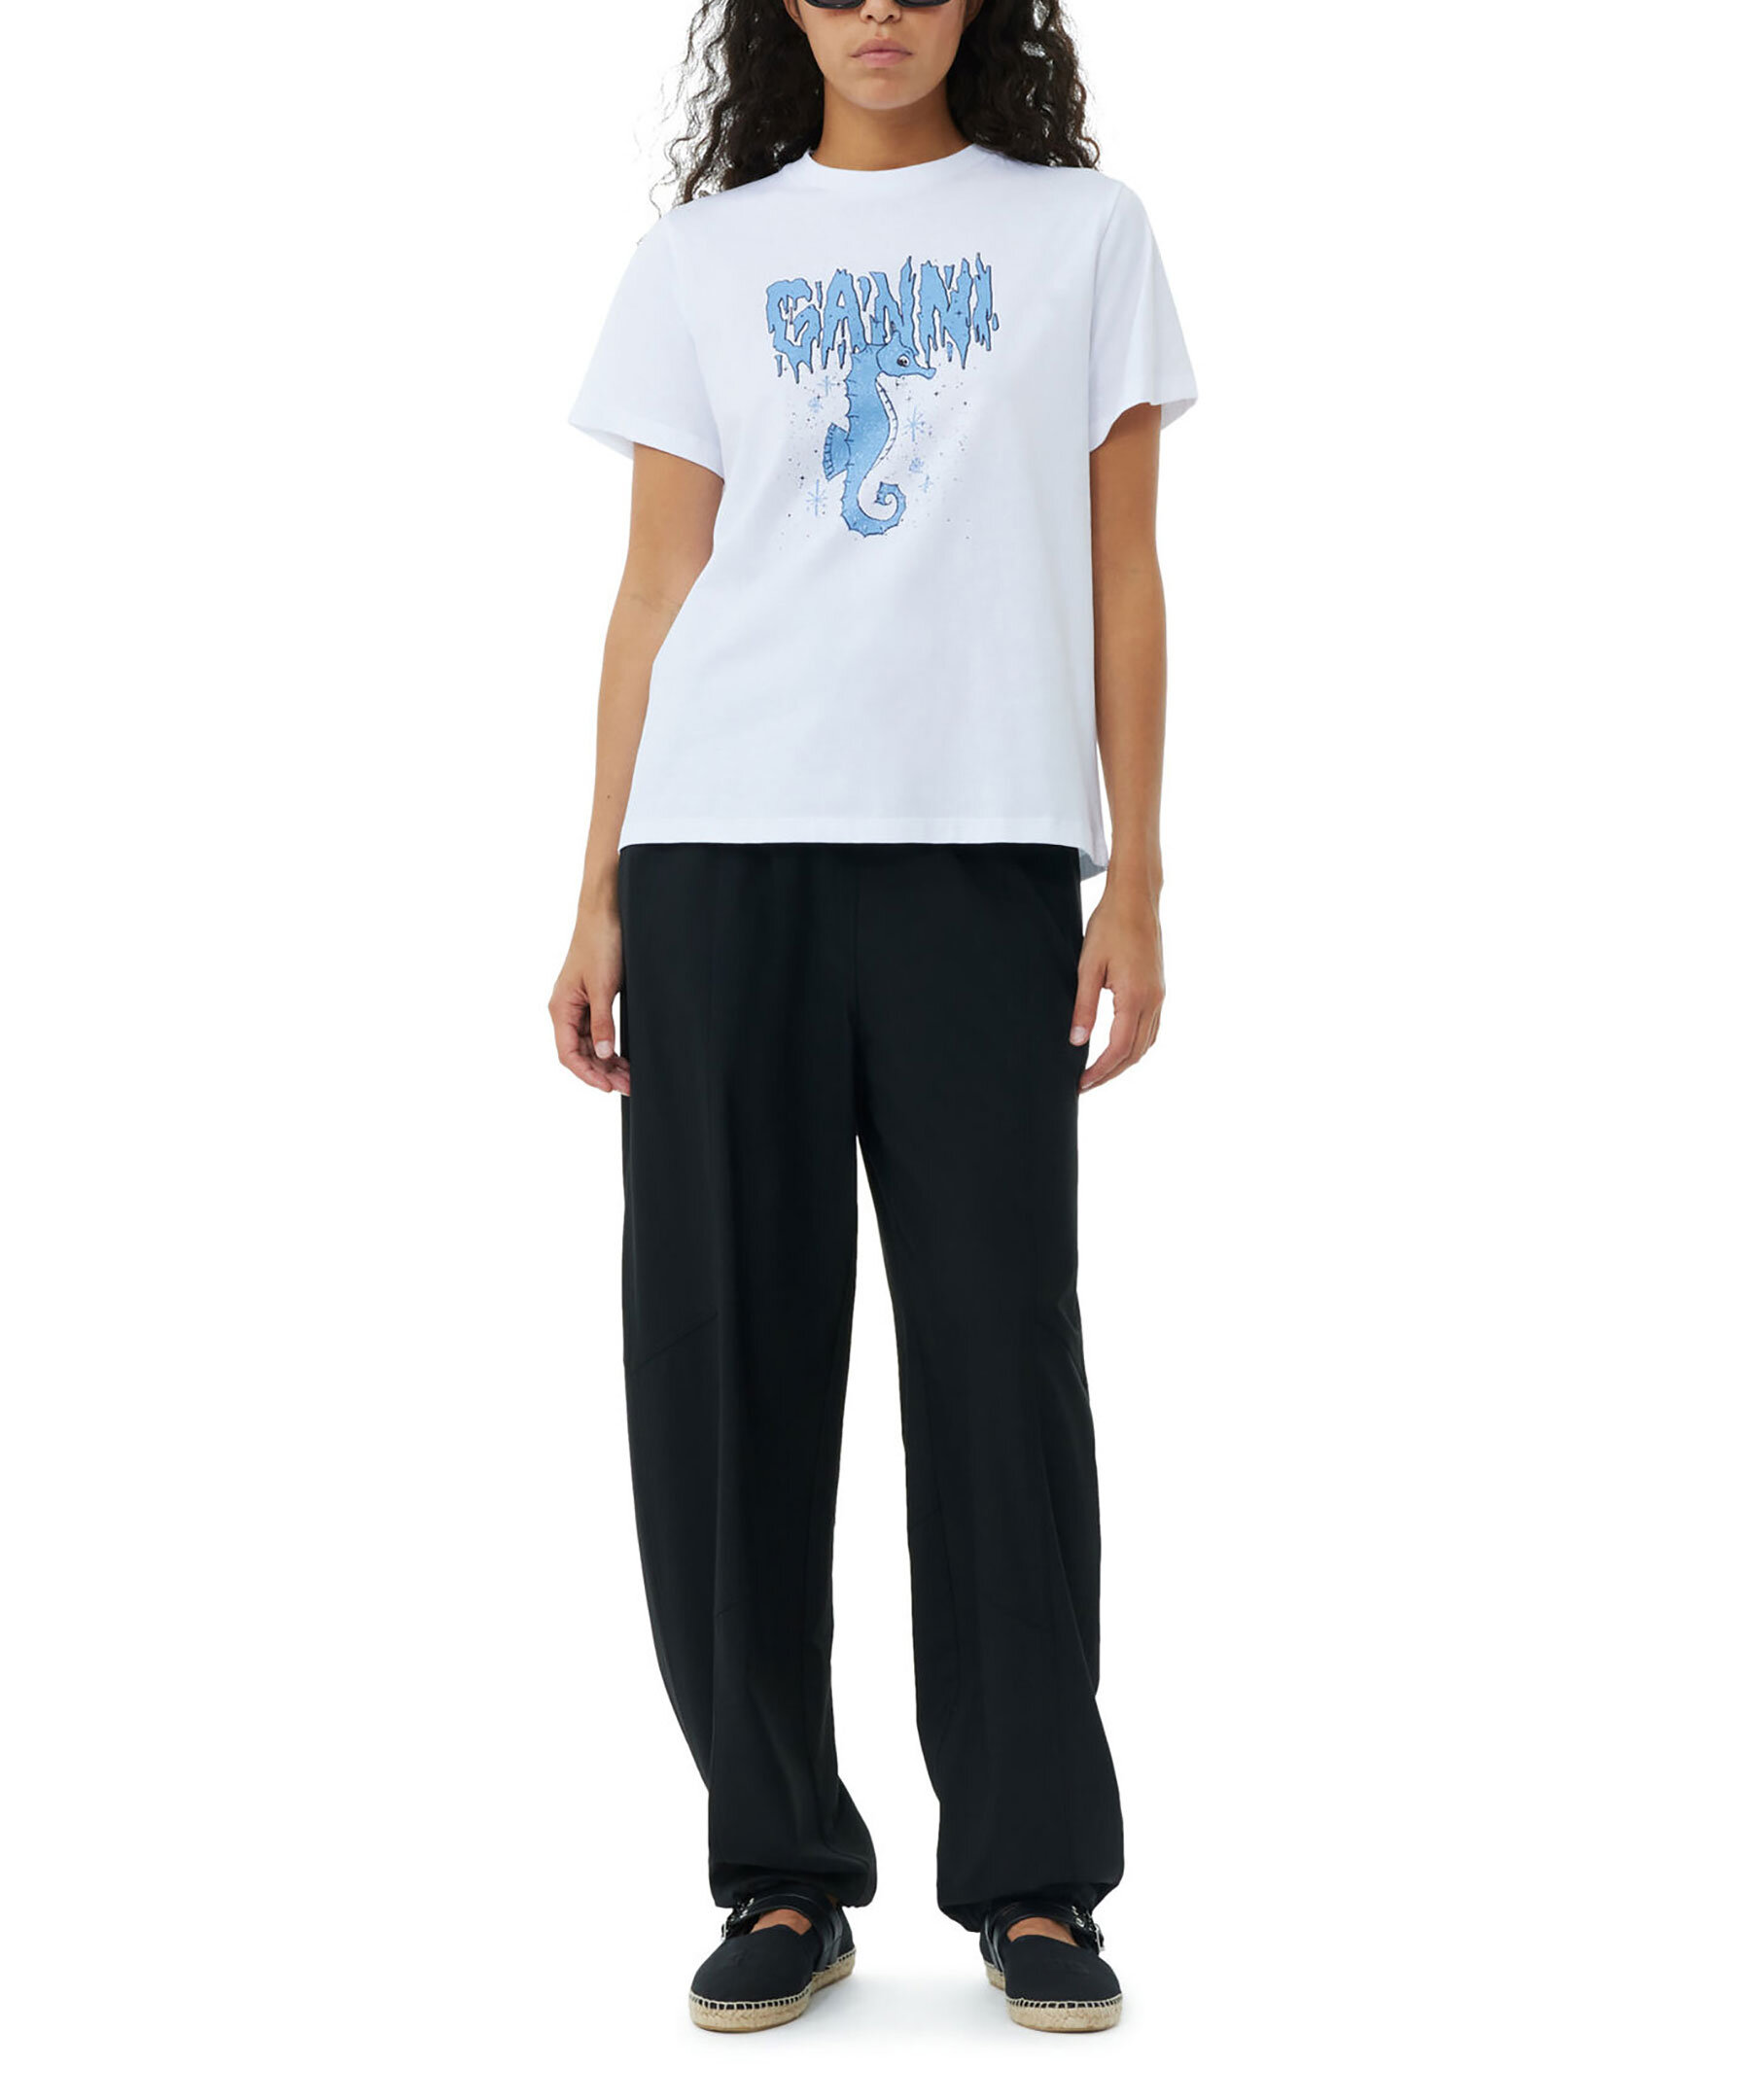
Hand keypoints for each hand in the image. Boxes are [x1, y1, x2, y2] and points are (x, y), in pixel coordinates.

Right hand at [550, 905, 628, 1095]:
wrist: (605, 914)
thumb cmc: (600, 943)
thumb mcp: (603, 986)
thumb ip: (603, 1021)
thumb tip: (604, 1054)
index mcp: (561, 1008)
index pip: (569, 1053)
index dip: (587, 1074)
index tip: (607, 1087)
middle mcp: (566, 1010)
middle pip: (580, 1053)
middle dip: (602, 1072)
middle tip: (628, 1086)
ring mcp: (579, 1006)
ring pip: (591, 1045)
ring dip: (608, 1063)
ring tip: (629, 1078)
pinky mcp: (592, 1000)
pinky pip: (598, 1032)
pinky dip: (610, 1047)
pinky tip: (623, 1058)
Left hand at [1070, 884, 1164, 1092]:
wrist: (1136, 900)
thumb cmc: (1110, 927)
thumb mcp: (1088, 967)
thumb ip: (1083, 1007)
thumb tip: (1077, 1041)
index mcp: (1135, 997)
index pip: (1119, 1048)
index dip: (1100, 1071)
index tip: (1082, 1083)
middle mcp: (1153, 1001)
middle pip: (1135, 1053)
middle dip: (1111, 1073)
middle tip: (1086, 1084)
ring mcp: (1159, 996)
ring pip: (1146, 1044)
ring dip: (1125, 1062)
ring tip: (1100, 1072)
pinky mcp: (1159, 990)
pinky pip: (1152, 1029)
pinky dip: (1137, 1045)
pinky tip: (1121, 1048)